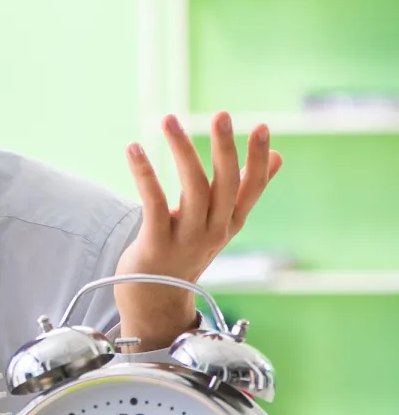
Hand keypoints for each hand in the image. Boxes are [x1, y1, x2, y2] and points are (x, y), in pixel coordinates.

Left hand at [115, 112, 282, 345]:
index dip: (259, 159)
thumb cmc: (185, 253)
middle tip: (222, 115)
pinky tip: (134, 148)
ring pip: (192, 188)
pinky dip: (144, 173)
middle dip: (225, 148)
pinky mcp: (157, 243)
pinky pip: (154, 202)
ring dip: (181, 150)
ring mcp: (187, 238)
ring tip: (169, 120)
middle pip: (225, 184)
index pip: (252, 188)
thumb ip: (246, 192)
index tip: (263, 126)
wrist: (154, 299)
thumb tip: (280, 157)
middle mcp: (214, 231)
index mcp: (230, 223)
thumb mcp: (220, 224)